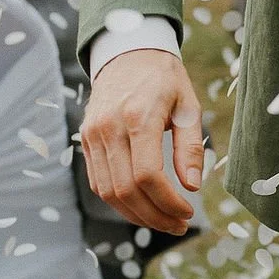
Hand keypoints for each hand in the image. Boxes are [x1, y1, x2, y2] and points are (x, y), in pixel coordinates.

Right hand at [79, 48, 204, 234]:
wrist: (127, 53)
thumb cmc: (164, 79)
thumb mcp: (188, 106)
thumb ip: (190, 147)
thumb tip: (193, 186)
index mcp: (138, 117)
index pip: (147, 175)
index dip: (167, 202)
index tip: (188, 212)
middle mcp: (109, 128)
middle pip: (126, 189)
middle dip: (154, 216)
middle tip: (179, 225)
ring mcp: (92, 135)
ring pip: (107, 192)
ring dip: (136, 215)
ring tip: (164, 222)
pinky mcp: (85, 139)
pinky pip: (98, 181)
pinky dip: (119, 201)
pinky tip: (142, 207)